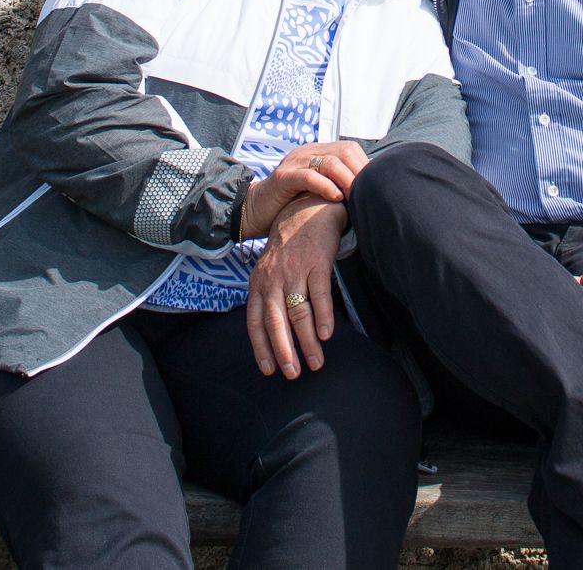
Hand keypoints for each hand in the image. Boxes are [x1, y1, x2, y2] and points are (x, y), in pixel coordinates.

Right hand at [238, 142, 368, 238]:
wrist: (254, 211)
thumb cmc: (290, 205)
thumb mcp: (317, 191)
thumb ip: (336, 186)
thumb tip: (366, 194)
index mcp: (317, 153)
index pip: (350, 149)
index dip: (364, 167)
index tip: (375, 187)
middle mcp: (307, 153)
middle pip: (343, 152)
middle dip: (359, 173)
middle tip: (368, 194)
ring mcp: (294, 162)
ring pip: (329, 162)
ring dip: (347, 180)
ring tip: (356, 198)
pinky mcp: (283, 177)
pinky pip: (308, 176)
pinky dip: (326, 186)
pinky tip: (336, 198)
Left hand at [246, 197, 347, 377]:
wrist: (308, 209)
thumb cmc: (290, 245)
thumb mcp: (269, 269)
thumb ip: (268, 295)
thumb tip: (271, 330)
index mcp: (259, 283)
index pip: (255, 321)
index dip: (261, 347)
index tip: (269, 370)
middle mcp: (273, 279)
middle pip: (276, 321)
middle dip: (284, 351)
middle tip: (293, 374)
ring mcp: (295, 271)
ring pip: (299, 312)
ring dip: (307, 341)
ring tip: (316, 362)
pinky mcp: (317, 263)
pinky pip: (320, 295)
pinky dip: (323, 317)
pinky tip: (327, 335)